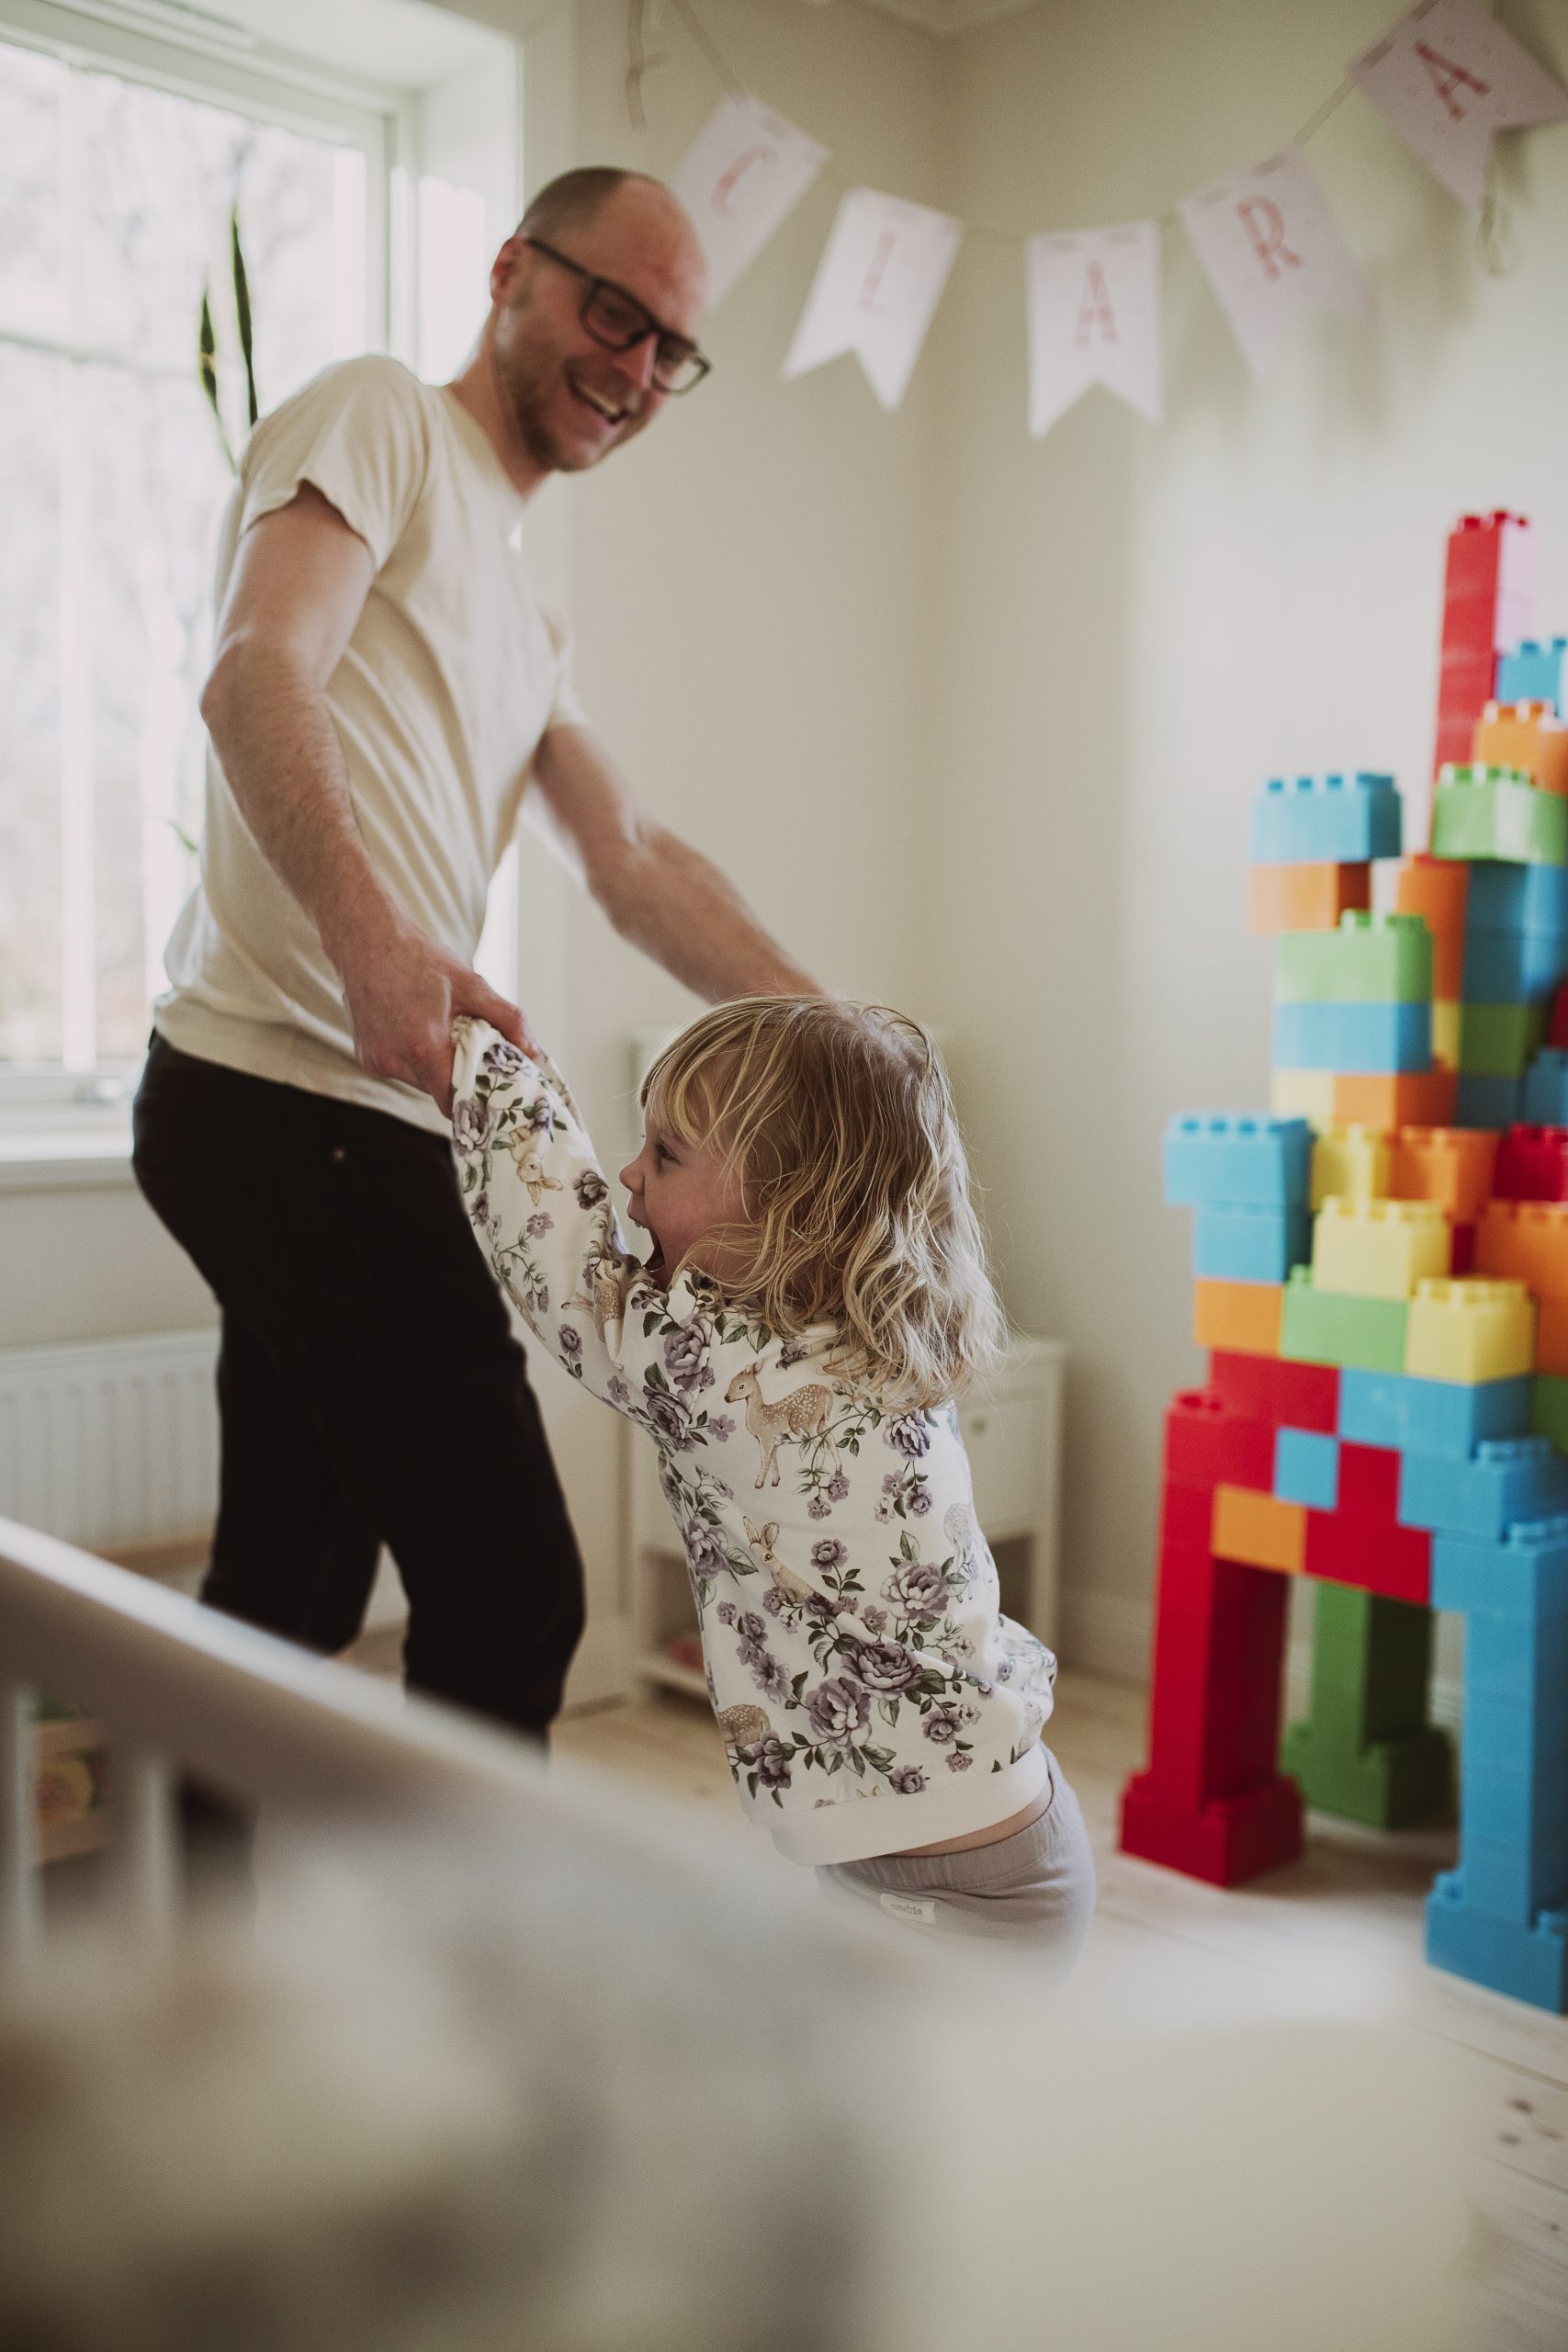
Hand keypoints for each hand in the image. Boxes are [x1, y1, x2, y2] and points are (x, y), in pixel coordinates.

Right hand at [335, 917, 534, 1113]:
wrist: (365, 939)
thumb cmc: (419, 958)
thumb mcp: (471, 985)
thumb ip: (508, 1020)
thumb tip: (533, 1051)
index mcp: (423, 1048)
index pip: (455, 1102)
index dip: (475, 1100)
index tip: (491, 1091)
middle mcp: (395, 1061)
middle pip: (438, 1092)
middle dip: (458, 1077)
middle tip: (472, 1052)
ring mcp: (376, 1062)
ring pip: (419, 1082)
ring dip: (435, 1067)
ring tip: (439, 1033)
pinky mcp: (365, 1057)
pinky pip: (400, 1069)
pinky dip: (413, 1058)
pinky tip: (414, 1028)